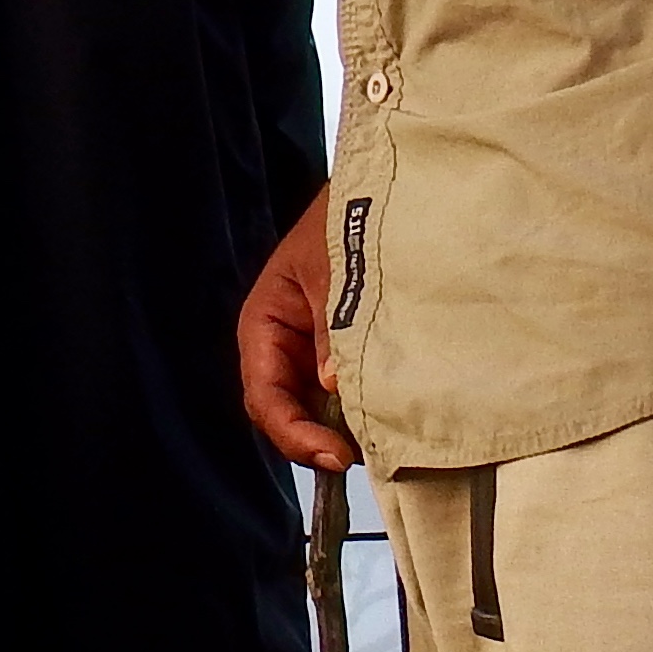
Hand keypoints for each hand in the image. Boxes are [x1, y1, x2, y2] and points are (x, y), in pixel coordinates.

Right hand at [240, 194, 360, 470]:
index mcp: (263, 325)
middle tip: (363, 457)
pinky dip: (362, 416)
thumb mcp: (337, 273)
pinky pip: (345, 400)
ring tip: (380, 444)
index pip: (265, 396)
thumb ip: (334, 330)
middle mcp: (282, 349)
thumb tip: (334, 386)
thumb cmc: (346, 222)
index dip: (294, 434)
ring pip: (316, 414)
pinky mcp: (343, 359)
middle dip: (317, 442)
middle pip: (286, 415)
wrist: (383, 194)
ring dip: (341, 433)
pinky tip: (388, 422)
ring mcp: (312, 357)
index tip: (335, 456)